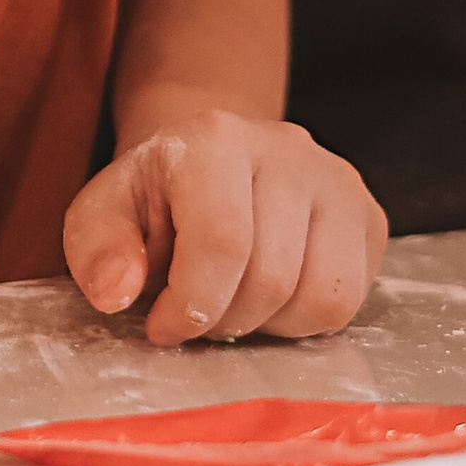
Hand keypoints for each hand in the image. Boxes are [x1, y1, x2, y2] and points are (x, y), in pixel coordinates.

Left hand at [63, 93, 385, 342]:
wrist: (211, 167)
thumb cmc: (156, 199)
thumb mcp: (103, 215)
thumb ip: (97, 250)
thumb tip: (116, 292)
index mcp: (215, 140)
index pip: (222, 242)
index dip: (191, 305)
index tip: (163, 325)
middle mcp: (287, 150)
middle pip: (272, 277)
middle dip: (225, 320)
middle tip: (198, 313)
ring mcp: (337, 181)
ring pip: (322, 295)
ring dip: (269, 325)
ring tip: (235, 302)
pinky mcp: (368, 217)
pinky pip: (351, 301)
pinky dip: (305, 321)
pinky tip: (272, 299)